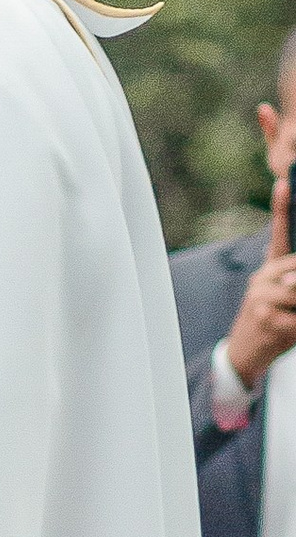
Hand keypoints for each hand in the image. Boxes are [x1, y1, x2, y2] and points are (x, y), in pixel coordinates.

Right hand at [226, 169, 295, 391]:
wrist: (245, 354)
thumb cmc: (275, 323)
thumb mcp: (289, 301)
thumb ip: (293, 280)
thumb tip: (295, 277)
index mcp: (271, 269)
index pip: (279, 234)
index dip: (282, 208)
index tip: (284, 182)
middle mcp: (262, 277)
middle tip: (293, 298)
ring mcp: (259, 295)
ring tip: (293, 319)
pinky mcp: (262, 316)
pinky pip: (295, 316)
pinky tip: (288, 332)